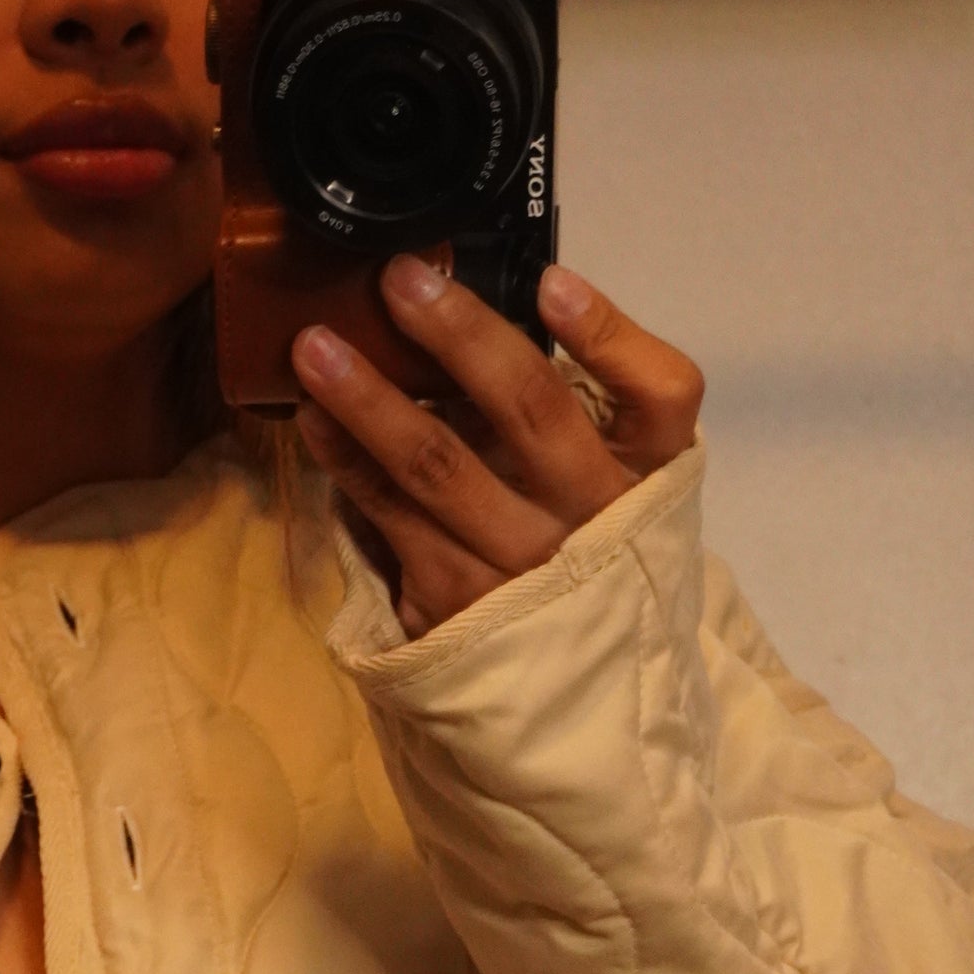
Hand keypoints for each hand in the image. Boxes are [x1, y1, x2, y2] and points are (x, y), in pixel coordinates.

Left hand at [292, 259, 705, 641]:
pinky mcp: (455, 605)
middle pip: (531, 410)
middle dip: (460, 336)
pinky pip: (391, 518)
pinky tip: (313, 418)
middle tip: (399, 278)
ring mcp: (519, 568)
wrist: (577, 695)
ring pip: (439, 466)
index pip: (660, 393)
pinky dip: (346, 462)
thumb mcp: (616, 487)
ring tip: (314, 346)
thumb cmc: (589, 558)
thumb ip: (572, 414)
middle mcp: (592, 518)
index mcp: (648, 473)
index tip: (549, 284)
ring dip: (370, 397)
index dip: (607, 334)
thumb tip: (478, 315)